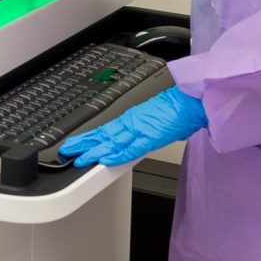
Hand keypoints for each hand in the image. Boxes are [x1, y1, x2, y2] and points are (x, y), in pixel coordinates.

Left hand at [57, 87, 207, 168]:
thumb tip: (137, 138)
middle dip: (84, 144)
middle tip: (67, 150)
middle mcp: (132, 122)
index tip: (78, 143)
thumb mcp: (154, 119)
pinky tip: (105, 159)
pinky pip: (130, 148)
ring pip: (111, 142)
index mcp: (132, 118)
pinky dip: (117, 154)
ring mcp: (140, 129)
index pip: (106, 130)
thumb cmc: (179, 109)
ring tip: (78, 157)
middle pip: (103, 135)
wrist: (192, 101)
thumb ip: (142, 129)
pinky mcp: (150, 136)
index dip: (90, 137)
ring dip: (94, 151)